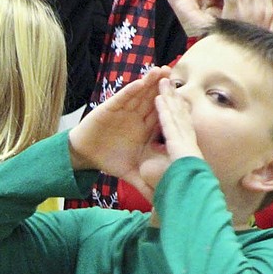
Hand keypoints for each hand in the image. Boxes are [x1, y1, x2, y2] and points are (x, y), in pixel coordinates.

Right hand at [69, 67, 171, 196]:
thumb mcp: (131, 173)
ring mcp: (124, 110)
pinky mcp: (110, 107)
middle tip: (177, 74)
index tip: (187, 98)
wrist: (85, 155)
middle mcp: (136, 116)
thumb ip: (146, 184)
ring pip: (140, 94)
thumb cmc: (109, 160)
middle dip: (165, 87)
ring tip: (162, 70)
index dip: (173, 106)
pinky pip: (123, 97)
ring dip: (151, 82)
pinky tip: (140, 82)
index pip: (162, 115)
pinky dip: (131, 90)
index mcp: (145, 129)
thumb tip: (159, 203)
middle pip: (153, 99)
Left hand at [135, 76, 204, 188]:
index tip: (176, 98)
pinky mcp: (178, 143)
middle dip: (174, 97)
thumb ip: (169, 172)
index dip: (179, 110)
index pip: (183, 124)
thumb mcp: (175, 178)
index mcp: (188, 147)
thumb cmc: (186, 191)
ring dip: (169, 97)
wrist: (195, 195)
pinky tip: (159, 97)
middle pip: (180, 113)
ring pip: (175, 114)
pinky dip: (164, 110)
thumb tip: (161, 174)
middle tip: (170, 82)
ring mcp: (184, 140)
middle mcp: (188, 140)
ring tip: (164, 81)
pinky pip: (169, 123)